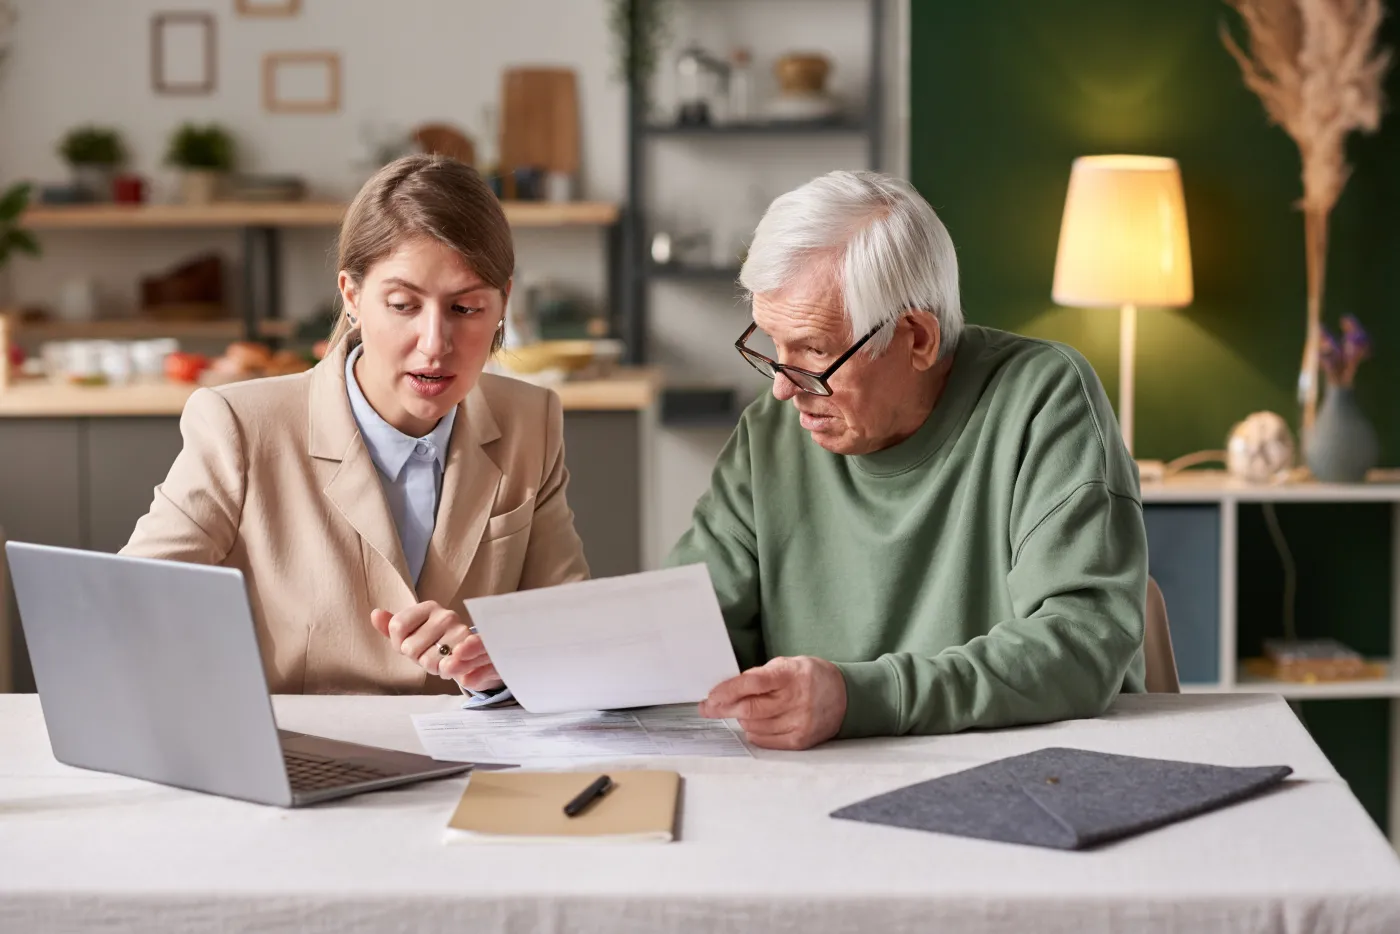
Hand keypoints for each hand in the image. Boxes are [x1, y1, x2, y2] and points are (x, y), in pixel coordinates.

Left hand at [369, 601, 502, 690]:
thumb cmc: (435, 643)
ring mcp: (460, 631)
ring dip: (432, 667)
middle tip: (430, 654)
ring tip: (442, 660)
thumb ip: (392, 625)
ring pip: (427, 661)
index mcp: (429, 607)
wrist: (468, 655)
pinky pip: (447, 666)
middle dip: (417, 657)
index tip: (412, 642)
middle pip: (409, 647)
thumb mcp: (412, 634)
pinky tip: (448, 667)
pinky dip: (446, 669)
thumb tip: (375, 614)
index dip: (399, 643)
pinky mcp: (472, 650)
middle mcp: (446, 615)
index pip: (397, 626)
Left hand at [698, 656, 846, 749]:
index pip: (753, 683)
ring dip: (741, 719)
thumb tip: (727, 692)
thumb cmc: (809, 677)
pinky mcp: (799, 741)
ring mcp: (799, 723)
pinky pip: (764, 740)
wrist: (844, 696)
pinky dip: (753, 731)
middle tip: (708, 708)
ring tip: (744, 711)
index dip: (728, 690)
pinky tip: (756, 723)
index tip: (711, 696)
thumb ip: (759, 676)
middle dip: (724, 709)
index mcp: (792, 675)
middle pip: (750, 709)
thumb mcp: (787, 665)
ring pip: (753, 726)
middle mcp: (797, 700)